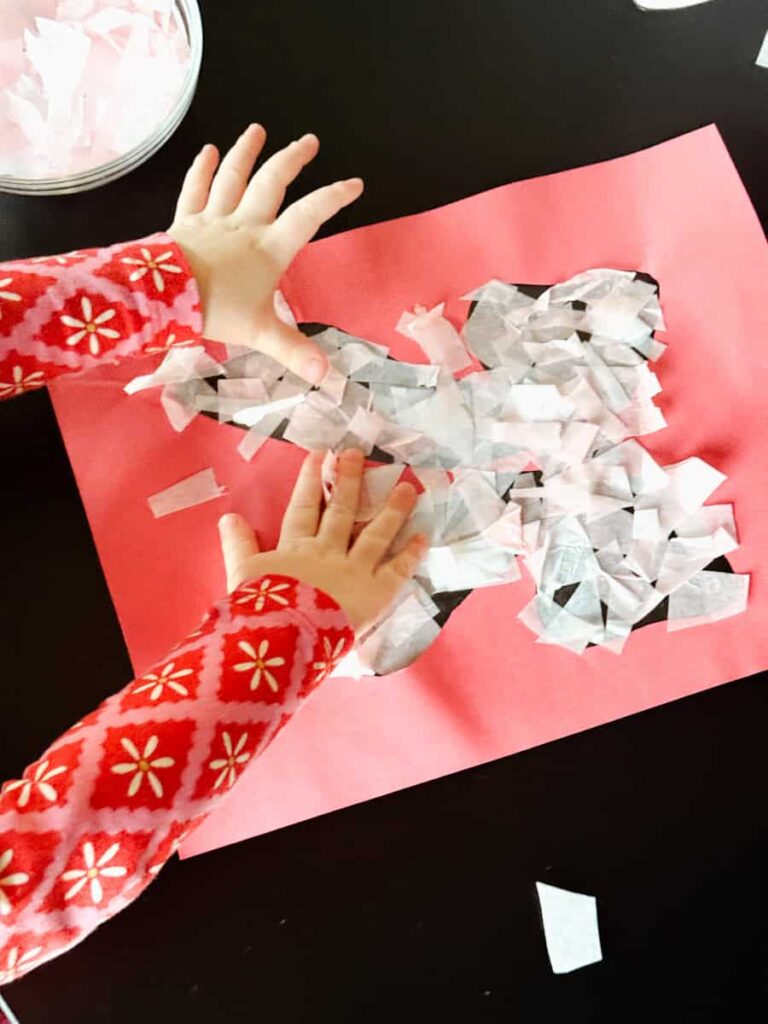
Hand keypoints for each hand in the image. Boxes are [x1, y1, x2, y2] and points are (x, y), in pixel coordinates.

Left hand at [168, 125, 362, 383]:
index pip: (309, 215)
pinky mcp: (185, 222)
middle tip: (309, 142)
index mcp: (269, 249)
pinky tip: (208, 151)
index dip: (333, 197)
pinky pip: (195, 189)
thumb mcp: (260, 334)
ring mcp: (213, 220)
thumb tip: (326, 376)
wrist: (164, 298)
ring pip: (233, 177)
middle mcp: (244, 225)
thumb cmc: (215, 312)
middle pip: (272, 183)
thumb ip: (294, 351)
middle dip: (292, 160)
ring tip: (257, 130)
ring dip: (247, 152)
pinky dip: (202, 169)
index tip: (353, 183)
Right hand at [218, 450, 427, 632]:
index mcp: (295, 548)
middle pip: (341, 511)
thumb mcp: (242, 574)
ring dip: (392, 510)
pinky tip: (423, 536)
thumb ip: (238, 545)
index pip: (304, 508)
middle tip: (358, 454)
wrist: (284, 639)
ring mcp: (354, 570)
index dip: (310, 481)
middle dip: (349, 481)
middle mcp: (328, 552)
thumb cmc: (260, 610)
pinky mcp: (375, 593)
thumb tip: (227, 517)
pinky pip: (397, 570)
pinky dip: (411, 553)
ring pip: (376, 533)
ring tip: (408, 487)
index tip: (319, 455)